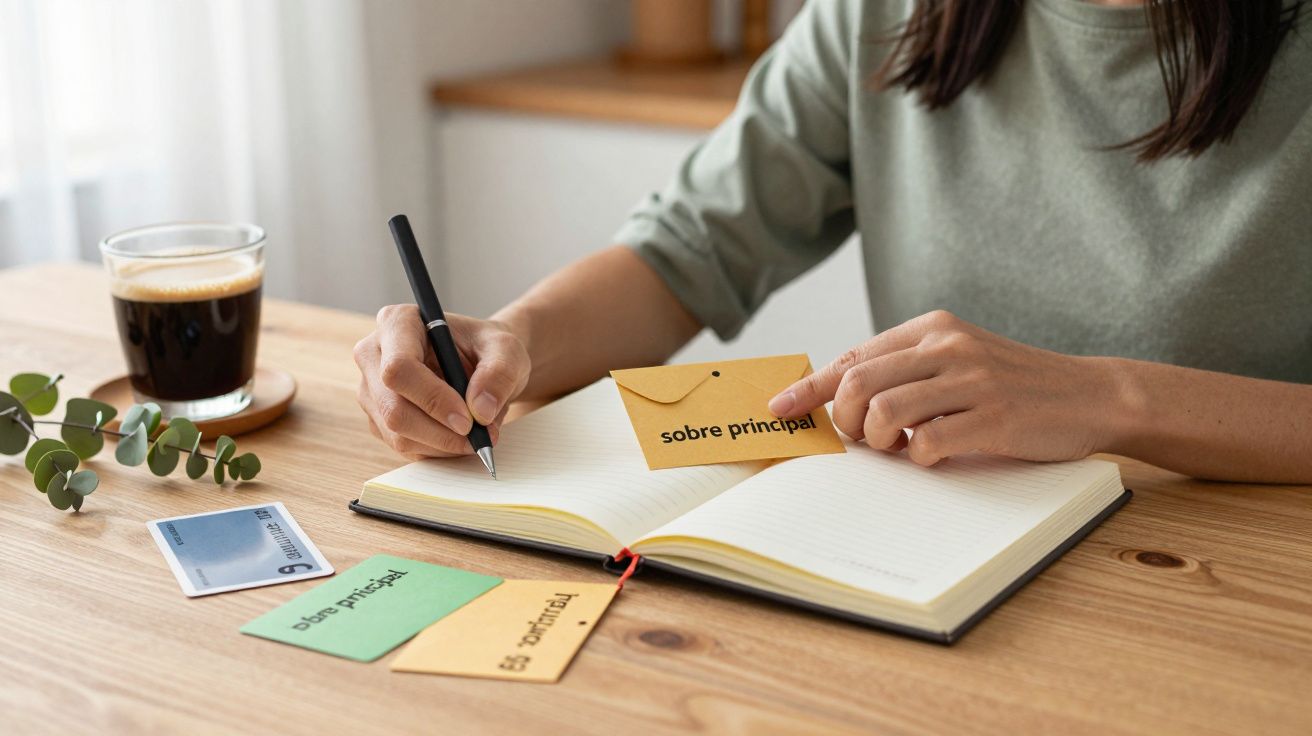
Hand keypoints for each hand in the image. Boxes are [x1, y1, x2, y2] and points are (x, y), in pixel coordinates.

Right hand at [354, 305, 529, 458]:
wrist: (482, 363)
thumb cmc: (488, 348)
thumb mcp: (506, 351)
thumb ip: (498, 374)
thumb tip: (481, 411)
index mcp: (397, 323)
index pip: (399, 368)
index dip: (432, 398)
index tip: (468, 419)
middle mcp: (374, 354)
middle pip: (393, 407)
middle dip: (440, 431)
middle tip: (479, 437)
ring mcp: (371, 389)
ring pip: (398, 434)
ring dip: (444, 443)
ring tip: (478, 432)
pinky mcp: (378, 418)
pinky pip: (404, 445)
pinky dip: (438, 449)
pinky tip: (460, 435)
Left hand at [768, 311, 1123, 465]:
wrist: (1090, 394)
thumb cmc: (1014, 383)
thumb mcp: (958, 358)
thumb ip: (907, 369)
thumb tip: (841, 397)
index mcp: (933, 329)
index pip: (853, 357)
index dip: (810, 387)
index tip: (780, 409)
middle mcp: (949, 347)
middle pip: (859, 384)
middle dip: (846, 421)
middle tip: (863, 439)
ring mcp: (972, 381)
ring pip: (886, 413)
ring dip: (880, 442)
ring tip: (899, 448)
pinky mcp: (993, 418)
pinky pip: (927, 444)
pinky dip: (919, 458)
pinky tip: (934, 455)